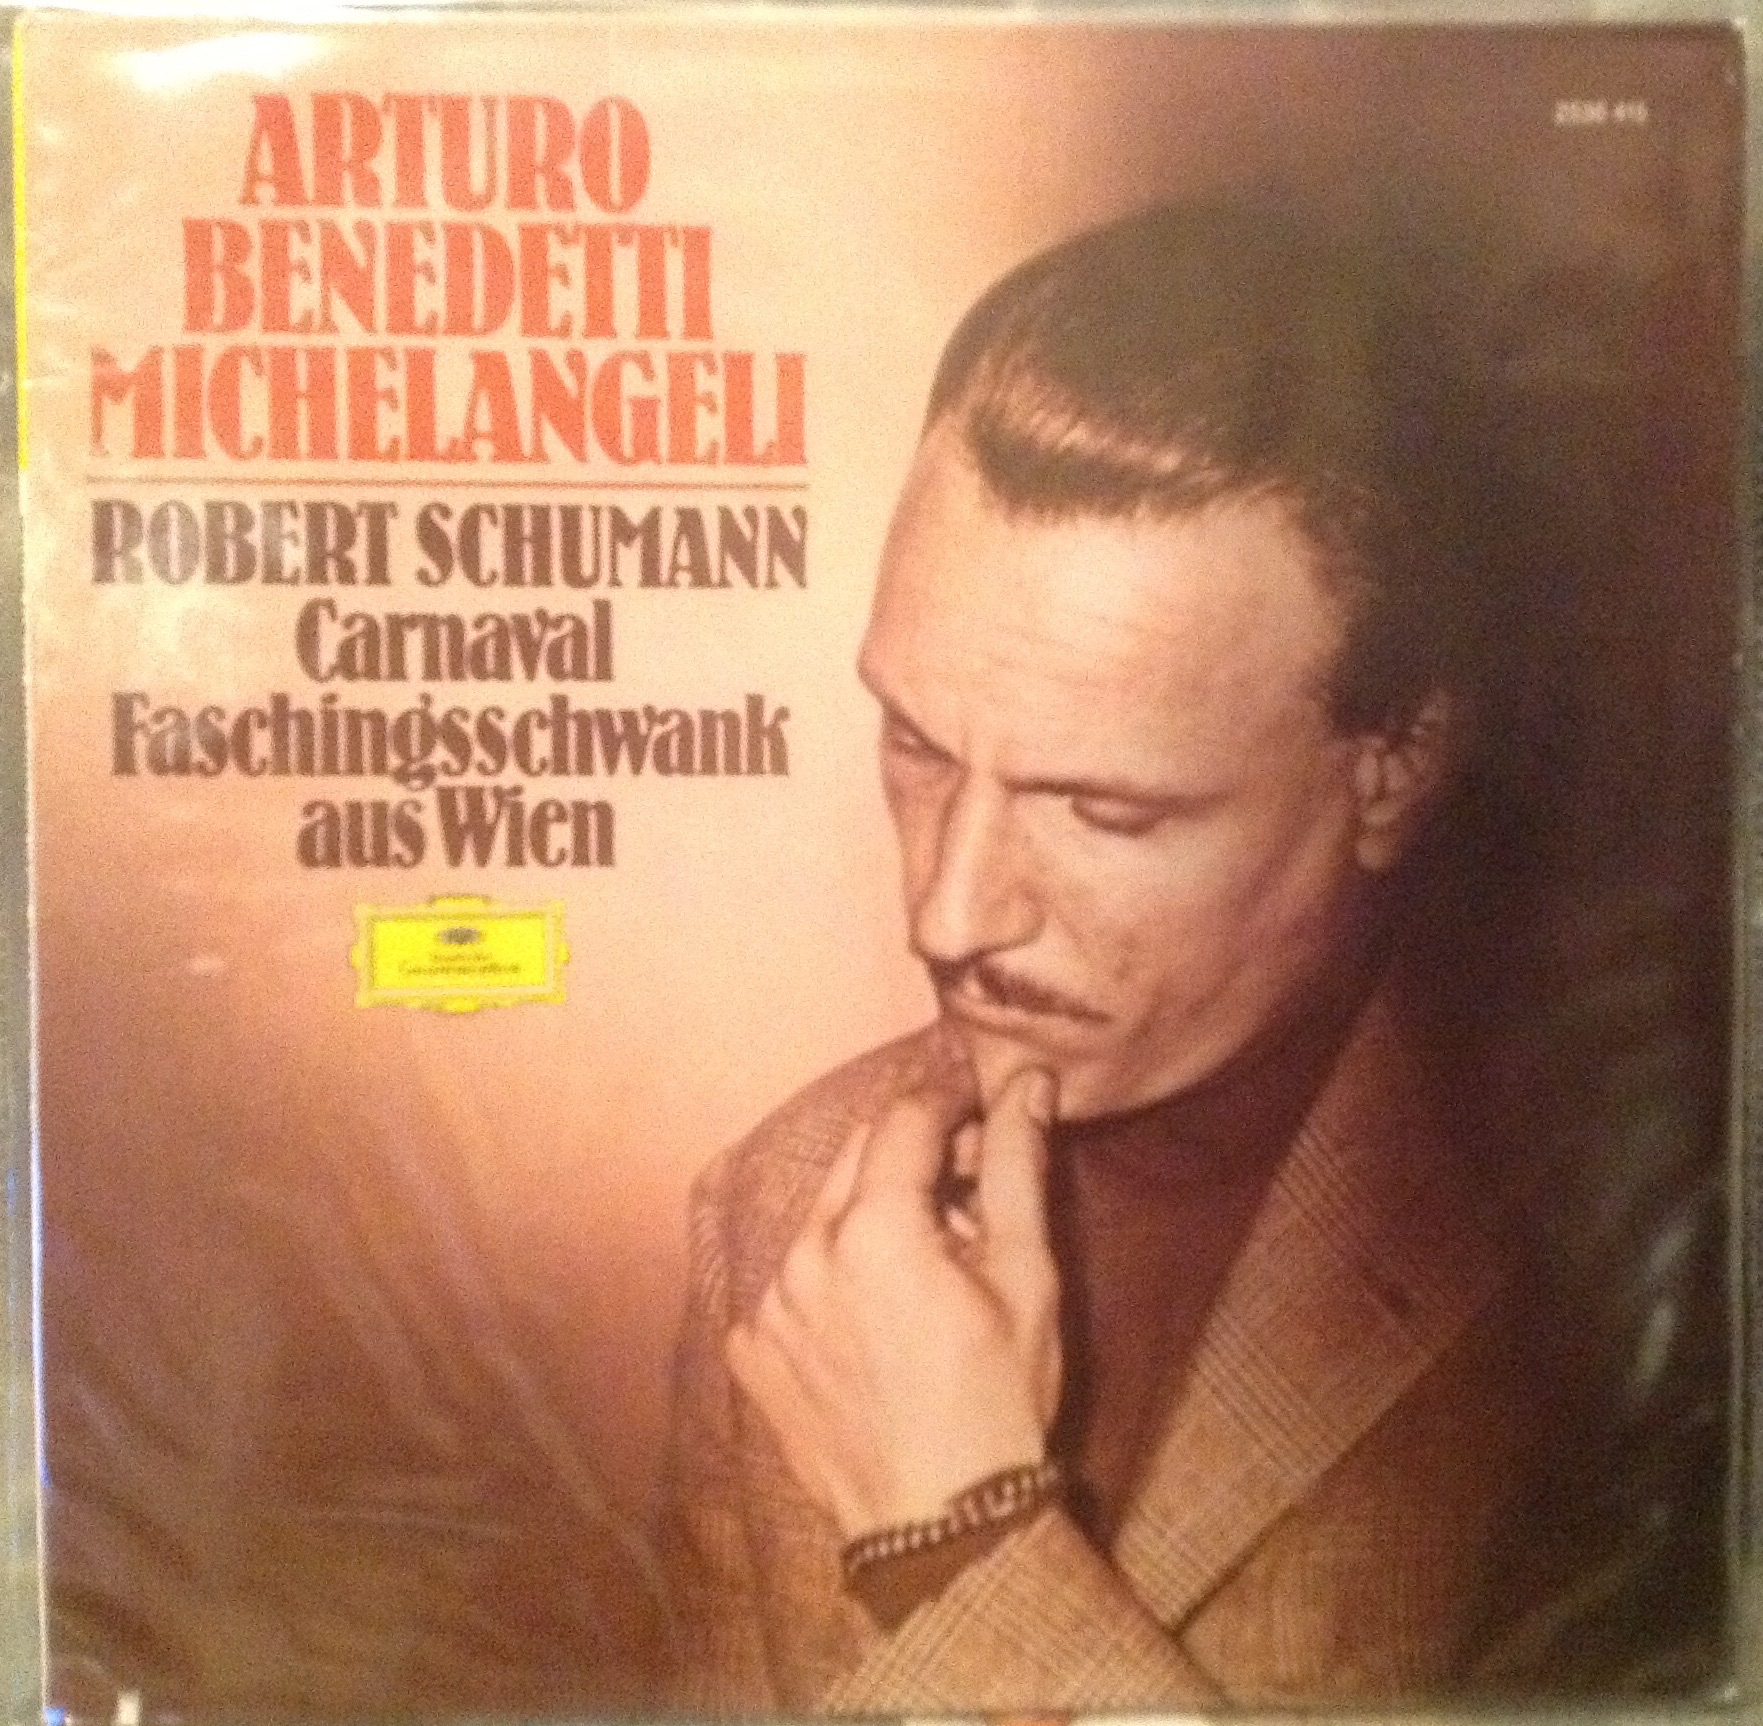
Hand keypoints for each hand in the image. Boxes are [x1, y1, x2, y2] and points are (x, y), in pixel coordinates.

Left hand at [726, 1065, 1061, 1538]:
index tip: (978, 1103)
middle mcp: (804, 1254)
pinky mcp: (749, 1349)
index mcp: (874, 1229)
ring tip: (922, 1270)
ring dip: (868, 1217)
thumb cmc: (998, 1399)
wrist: (942, 1530)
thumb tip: (1025, 1081)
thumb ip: (1016, 1166)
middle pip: (858, 1157)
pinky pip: (790, 1280)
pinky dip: (830, 1277)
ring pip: (822, 1217)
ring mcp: (768, 1305)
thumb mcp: (1025, 1276)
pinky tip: (872, 1318)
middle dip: (911, 1154)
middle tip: (964, 1187)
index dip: (949, 1100)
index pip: (906, 1119)